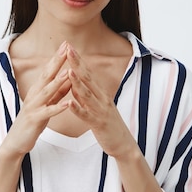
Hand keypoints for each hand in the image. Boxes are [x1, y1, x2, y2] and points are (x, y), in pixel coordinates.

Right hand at [1, 42, 71, 156]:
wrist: (16, 141)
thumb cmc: (32, 122)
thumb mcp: (46, 104)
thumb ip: (57, 92)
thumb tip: (68, 78)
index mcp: (37, 90)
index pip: (48, 70)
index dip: (57, 57)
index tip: (66, 44)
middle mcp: (34, 95)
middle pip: (46, 76)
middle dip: (57, 62)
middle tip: (66, 48)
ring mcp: (33, 107)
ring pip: (47, 92)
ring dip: (58, 82)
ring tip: (69, 72)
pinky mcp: (34, 120)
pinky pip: (47, 113)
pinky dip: (57, 108)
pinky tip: (66, 104)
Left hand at [65, 45, 135, 159]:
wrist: (124, 144)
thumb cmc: (108, 124)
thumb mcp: (97, 105)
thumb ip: (86, 94)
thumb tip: (74, 82)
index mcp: (100, 93)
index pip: (88, 73)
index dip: (79, 60)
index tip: (69, 47)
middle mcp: (102, 98)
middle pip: (88, 78)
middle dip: (77, 63)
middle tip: (68, 50)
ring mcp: (101, 110)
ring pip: (87, 95)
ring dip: (77, 83)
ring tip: (68, 71)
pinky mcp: (98, 124)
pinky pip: (86, 115)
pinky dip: (77, 108)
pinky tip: (69, 103)